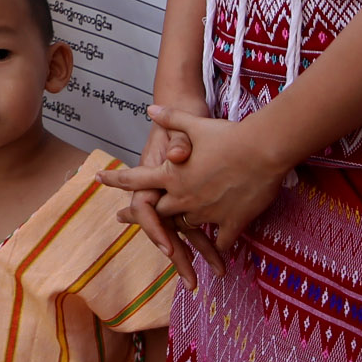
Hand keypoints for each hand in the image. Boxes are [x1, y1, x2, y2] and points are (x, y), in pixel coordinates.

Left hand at [100, 102, 291, 256]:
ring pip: (186, 226)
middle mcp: (183, 196)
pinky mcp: (231, 221)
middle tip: (125, 218)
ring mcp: (206, 211)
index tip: (98, 179)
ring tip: (172, 239)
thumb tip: (151, 109)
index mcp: (170, 174)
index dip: (115, 180)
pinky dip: (218, 246)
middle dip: (144, 216)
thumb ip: (171, 118)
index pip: (134, 179)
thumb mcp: (193, 123)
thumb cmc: (228, 135)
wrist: (262, 150)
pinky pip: (220, 240)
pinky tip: (217, 252)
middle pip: (158, 211)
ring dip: (181, 230)